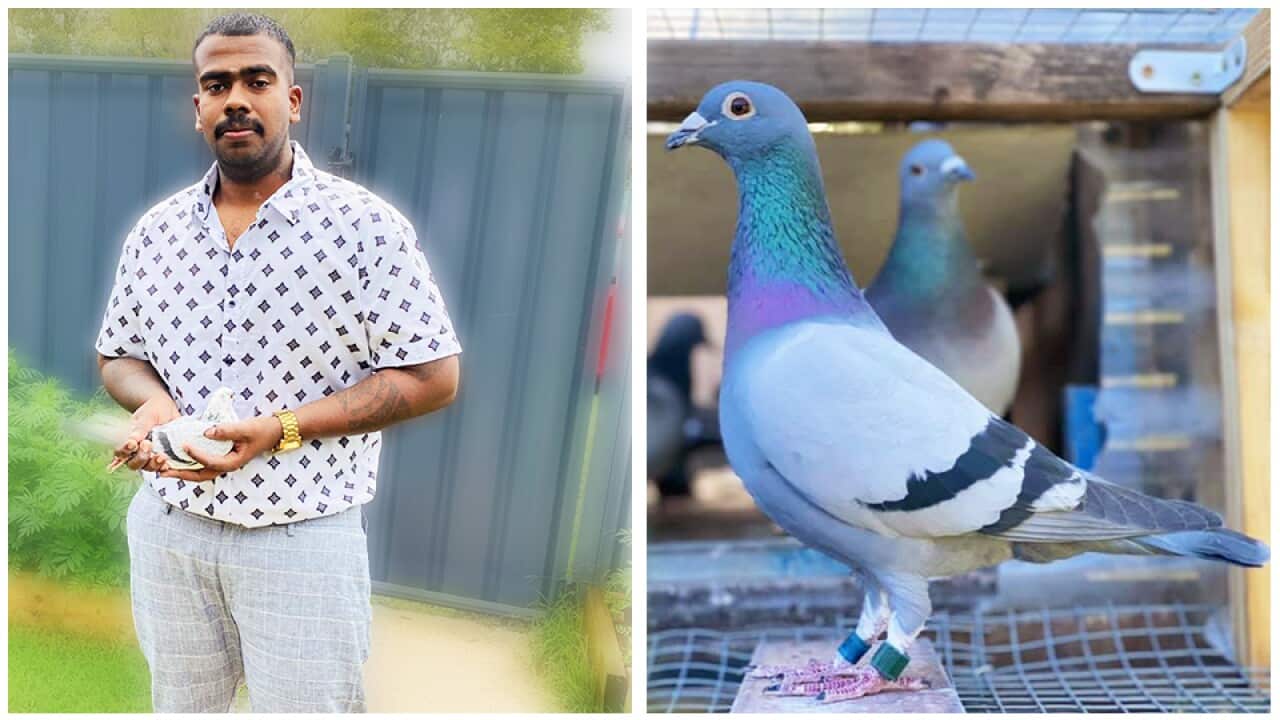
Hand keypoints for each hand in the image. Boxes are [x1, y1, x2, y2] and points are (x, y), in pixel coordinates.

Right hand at [111, 395, 179, 472]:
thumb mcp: (148, 416)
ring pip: (148, 468)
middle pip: (133, 464)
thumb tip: (132, 439)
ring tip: (161, 456)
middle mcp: (138, 452)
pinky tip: (168, 464)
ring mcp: (151, 456)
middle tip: (148, 444)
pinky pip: (163, 468)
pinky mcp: (164, 458)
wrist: (170, 409)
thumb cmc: (154, 411)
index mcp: (129, 442)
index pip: (120, 452)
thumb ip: (141, 427)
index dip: (124, 451)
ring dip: (153, 464)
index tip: (132, 444)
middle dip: (140, 458)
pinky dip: (165, 467)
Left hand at [157, 415, 283, 482]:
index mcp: (233, 462)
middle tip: (163, 471)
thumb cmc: (262, 430)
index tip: (184, 445)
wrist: (274, 431)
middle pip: (200, 475)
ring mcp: (224, 462)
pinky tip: (179, 459)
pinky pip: (203, 464)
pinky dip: (190, 464)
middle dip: (181, 474)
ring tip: (166, 468)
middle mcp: (227, 466)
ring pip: (200, 472)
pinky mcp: (222, 457)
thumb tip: (206, 431)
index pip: (210, 462)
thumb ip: (227, 430)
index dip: (196, 455)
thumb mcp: (246, 428)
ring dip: (183, 472)